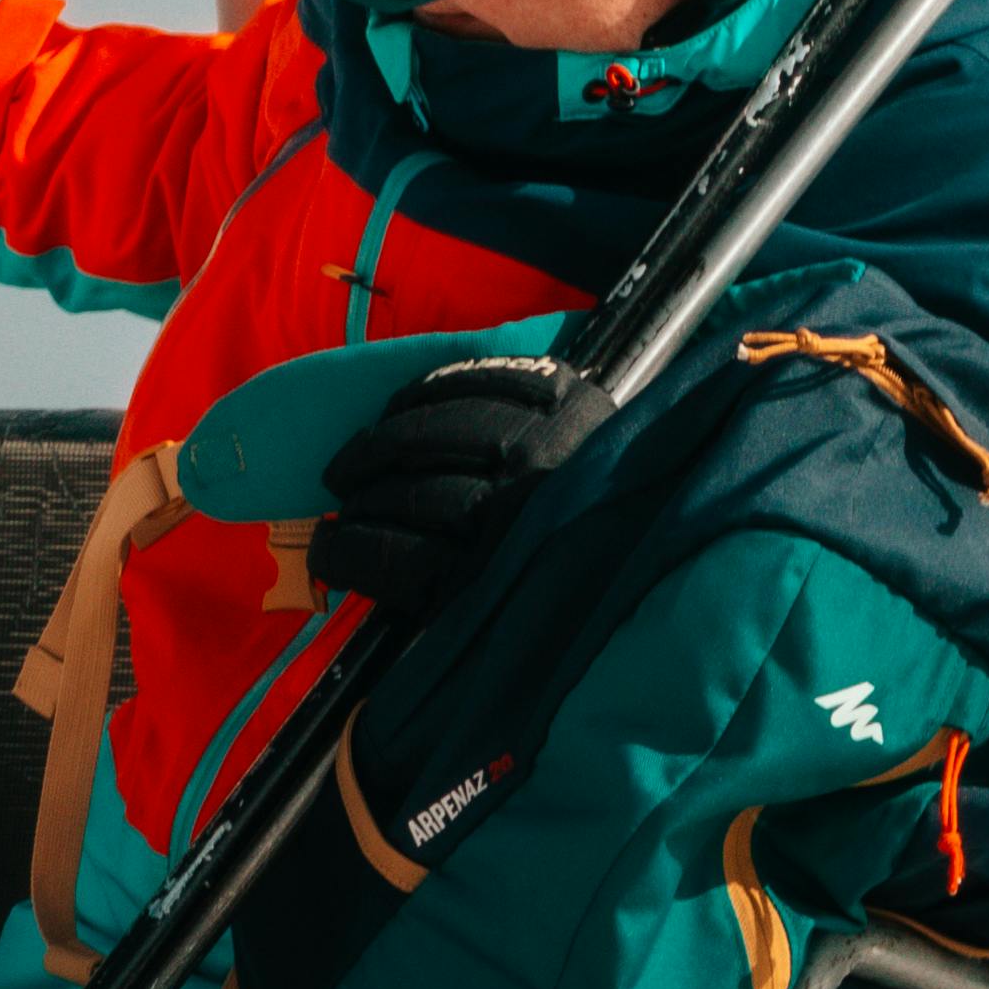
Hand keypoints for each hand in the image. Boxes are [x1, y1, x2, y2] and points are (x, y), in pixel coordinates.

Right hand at [310, 355, 610, 629]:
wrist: (665, 516)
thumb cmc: (573, 576)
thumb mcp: (509, 610)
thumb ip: (442, 598)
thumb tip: (361, 572)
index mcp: (515, 571)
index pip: (401, 562)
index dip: (349, 556)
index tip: (323, 554)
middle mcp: (529, 503)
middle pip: (411, 495)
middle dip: (361, 502)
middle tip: (341, 503)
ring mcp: (549, 439)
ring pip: (432, 430)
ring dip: (380, 444)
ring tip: (359, 460)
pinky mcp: (563, 390)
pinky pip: (471, 378)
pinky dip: (426, 392)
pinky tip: (401, 410)